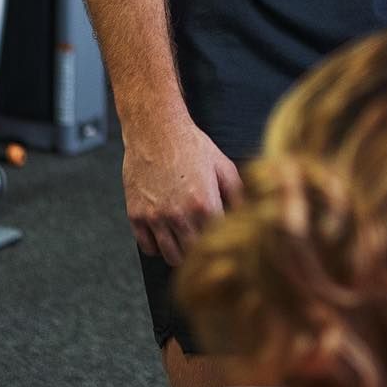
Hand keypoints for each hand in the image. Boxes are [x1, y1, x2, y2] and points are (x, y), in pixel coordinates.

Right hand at [121, 118, 243, 265]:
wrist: (155, 130)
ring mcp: (155, 217)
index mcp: (204, 203)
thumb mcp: (222, 165)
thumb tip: (249, 213)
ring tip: (185, 240)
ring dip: (179, 253)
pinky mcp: (136, 215)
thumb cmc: (191, 145)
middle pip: (193, 253)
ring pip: (170, 256)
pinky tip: (165, 233)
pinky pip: (147, 247)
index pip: (216, 240)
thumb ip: (237, 192)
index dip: (220, 240)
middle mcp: (179, 214)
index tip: (221, 237)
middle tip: (203, 241)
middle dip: (200, 250)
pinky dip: (157, 246)